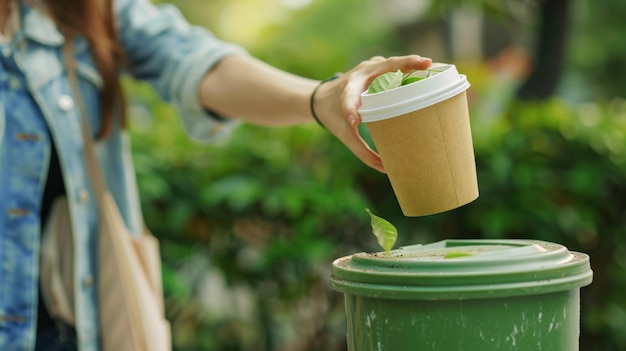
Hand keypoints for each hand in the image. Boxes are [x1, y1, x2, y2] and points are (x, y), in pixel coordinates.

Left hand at [312, 55, 431, 172]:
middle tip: (427, 65)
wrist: (321, 98)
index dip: (354, 106)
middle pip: (386, 65)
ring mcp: (372, 67)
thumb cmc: (334, 115)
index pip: (350, 96)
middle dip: (407, 63)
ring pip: (394, 62)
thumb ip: (362, 151)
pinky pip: (397, 65)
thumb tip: (385, 168)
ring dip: (413, 63)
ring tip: (434, 68)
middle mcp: (361, 73)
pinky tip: (430, 73)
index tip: (357, 120)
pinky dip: (412, 67)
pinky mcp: (378, 68)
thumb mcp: (344, 135)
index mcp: (348, 90)